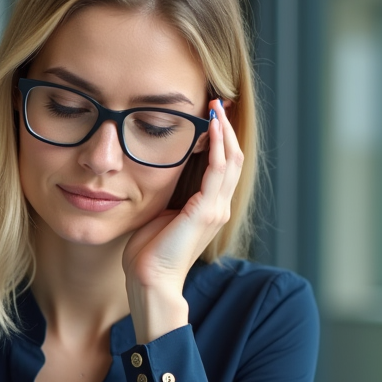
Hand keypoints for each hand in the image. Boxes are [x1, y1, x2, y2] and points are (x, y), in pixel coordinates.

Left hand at [122, 99, 243, 342]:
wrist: (150, 280)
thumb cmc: (149, 253)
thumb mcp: (160, 214)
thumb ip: (168, 195)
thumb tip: (158, 173)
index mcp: (209, 208)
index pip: (223, 166)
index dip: (221, 139)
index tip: (211, 114)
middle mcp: (218, 207)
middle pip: (232, 158)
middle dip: (225, 128)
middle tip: (217, 101)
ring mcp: (215, 209)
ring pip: (230, 160)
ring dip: (223, 131)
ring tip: (215, 107)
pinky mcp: (206, 211)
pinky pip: (218, 170)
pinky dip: (217, 146)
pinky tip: (211, 127)